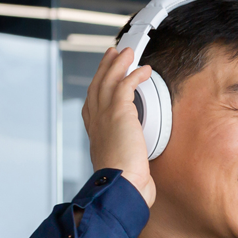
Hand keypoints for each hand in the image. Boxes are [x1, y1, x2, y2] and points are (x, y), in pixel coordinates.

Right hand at [81, 47, 155, 206]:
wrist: (121, 185)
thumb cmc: (123, 182)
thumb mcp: (122, 165)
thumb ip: (125, 156)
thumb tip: (136, 163)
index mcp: (95, 131)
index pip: (93, 102)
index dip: (99, 86)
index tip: (105, 76)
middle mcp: (97, 120)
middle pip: (98, 85)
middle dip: (106, 68)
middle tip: (114, 54)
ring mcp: (106, 115)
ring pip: (110, 80)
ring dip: (119, 64)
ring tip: (128, 53)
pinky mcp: (119, 112)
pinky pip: (125, 84)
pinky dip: (134, 74)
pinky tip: (144, 70)